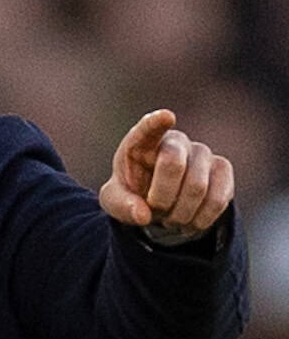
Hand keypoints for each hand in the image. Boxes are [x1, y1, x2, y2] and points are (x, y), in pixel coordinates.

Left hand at [98, 109, 233, 238]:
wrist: (162, 202)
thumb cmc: (134, 193)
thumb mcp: (115, 201)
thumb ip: (122, 206)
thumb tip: (142, 215)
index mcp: (141, 142)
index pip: (148, 127)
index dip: (157, 122)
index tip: (167, 116)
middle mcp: (174, 140)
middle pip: (173, 164)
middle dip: (161, 198)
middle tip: (155, 211)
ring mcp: (201, 152)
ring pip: (198, 187)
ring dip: (180, 214)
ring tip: (170, 217)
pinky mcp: (222, 168)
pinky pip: (218, 199)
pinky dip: (201, 219)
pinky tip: (190, 222)